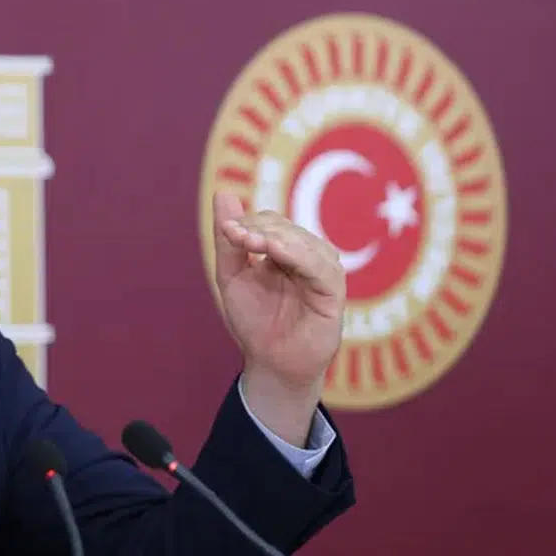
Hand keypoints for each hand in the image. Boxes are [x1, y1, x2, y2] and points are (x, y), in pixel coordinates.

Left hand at [211, 191, 344, 440]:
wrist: (269, 362)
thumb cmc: (253, 321)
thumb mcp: (232, 276)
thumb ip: (228, 239)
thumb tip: (223, 193)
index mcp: (285, 251)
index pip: (270, 222)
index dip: (248, 223)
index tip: (228, 231)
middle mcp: (307, 258)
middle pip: (286, 228)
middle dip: (259, 229)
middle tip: (236, 237)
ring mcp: (322, 273)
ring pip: (303, 242)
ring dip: (275, 238)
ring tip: (250, 243)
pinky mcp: (333, 291)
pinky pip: (320, 266)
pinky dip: (297, 254)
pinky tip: (275, 252)